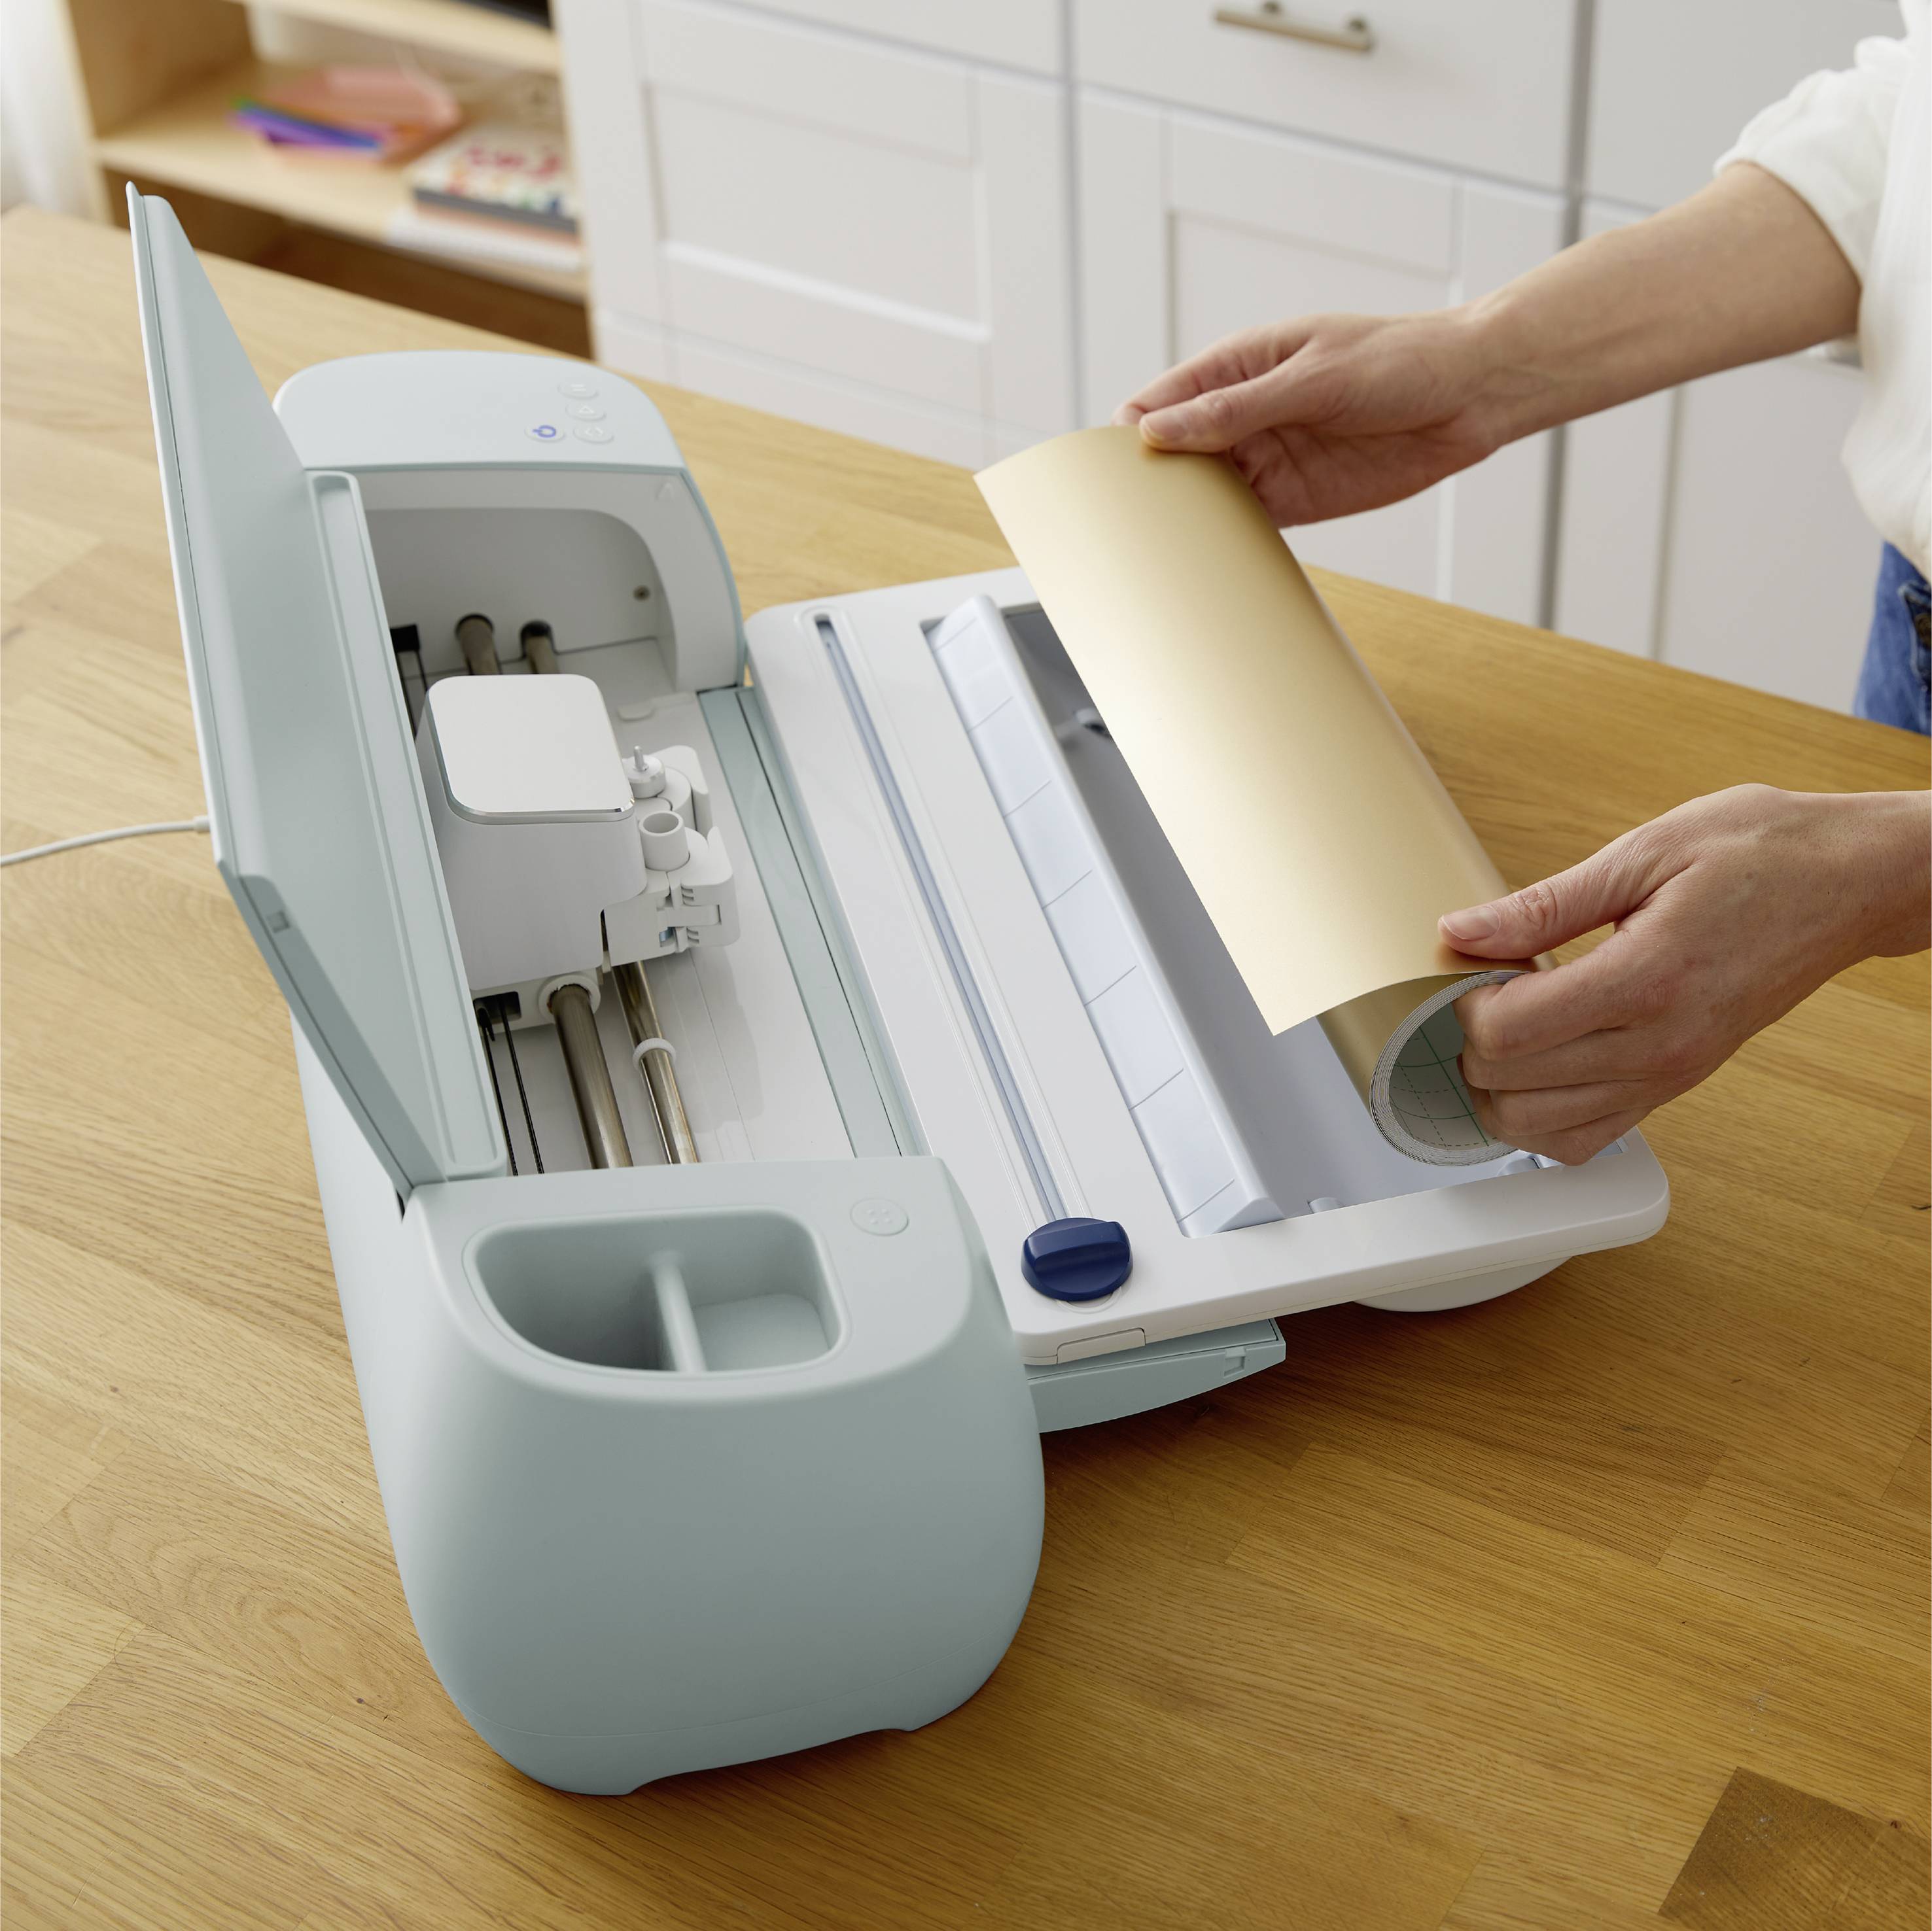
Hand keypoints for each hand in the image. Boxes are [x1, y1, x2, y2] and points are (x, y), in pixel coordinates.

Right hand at [1114, 309, 1529, 526]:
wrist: (1472, 395)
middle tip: (1123, 528)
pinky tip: (1204, 563)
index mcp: (1235, 368)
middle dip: (1145, 489)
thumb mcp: (1312, 378)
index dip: (1127, 439)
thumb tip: (1157, 430)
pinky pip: (1242, 526)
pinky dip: (1222, 545)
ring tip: (1156, 554)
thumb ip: (1236, 408)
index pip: (1157, 406)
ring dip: (1181, 522)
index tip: (1107, 476)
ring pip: (1201, 497)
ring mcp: (1265, 460)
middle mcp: (1241, 416)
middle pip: (1169, 458)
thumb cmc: (1400, 361)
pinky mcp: (1293, 500)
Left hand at [1436, 787, 1931, 1164]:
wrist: (1852, 883)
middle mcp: (1662, 1045)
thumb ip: (1544, 905)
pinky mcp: (1679, 1084)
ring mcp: (1672, 1074)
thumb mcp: (1646, 851)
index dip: (1466, 1003)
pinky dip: (1542, 1117)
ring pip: (1540, 1132)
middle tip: (1486, 990)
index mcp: (1648, 980)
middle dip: (1471, 1043)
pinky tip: (1538, 1064)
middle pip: (1512, 1090)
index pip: (1509, 1033)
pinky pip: (1586, 1139)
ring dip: (1499, 1088)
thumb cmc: (1763, 853)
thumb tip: (1462, 930)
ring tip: (1507, 1025)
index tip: (1473, 965)